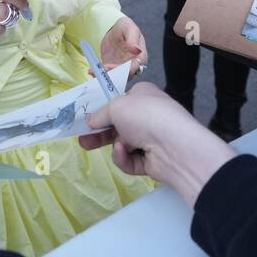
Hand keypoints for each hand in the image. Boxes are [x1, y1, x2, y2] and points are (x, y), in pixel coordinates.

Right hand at [78, 82, 236, 207]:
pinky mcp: (151, 161)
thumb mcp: (116, 106)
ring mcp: (151, 139)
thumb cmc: (145, 116)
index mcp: (143, 96)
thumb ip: (100, 114)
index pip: (121, 101)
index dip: (104, 109)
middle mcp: (148, 116)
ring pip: (122, 145)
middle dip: (99, 133)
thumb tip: (91, 121)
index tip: (87, 117)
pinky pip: (129, 160)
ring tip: (107, 146)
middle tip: (82, 139)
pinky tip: (126, 152)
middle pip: (118, 125)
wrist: (174, 146)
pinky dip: (124, 158)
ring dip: (115, 145)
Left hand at [99, 16, 146, 75]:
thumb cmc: (125, 28)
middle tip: (104, 69)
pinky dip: (99, 74)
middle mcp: (132, 65)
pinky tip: (92, 71)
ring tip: (95, 71)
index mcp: (140, 56)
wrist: (114, 30)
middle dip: (115, 74)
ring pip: (115, 76)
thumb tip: (136, 49)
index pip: (137, 66)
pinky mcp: (111, 68)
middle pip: (125, 74)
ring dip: (105, 76)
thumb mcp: (130, 29)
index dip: (128, 69)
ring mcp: (121, 68)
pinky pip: (106, 73)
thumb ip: (133, 39)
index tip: (118, 67)